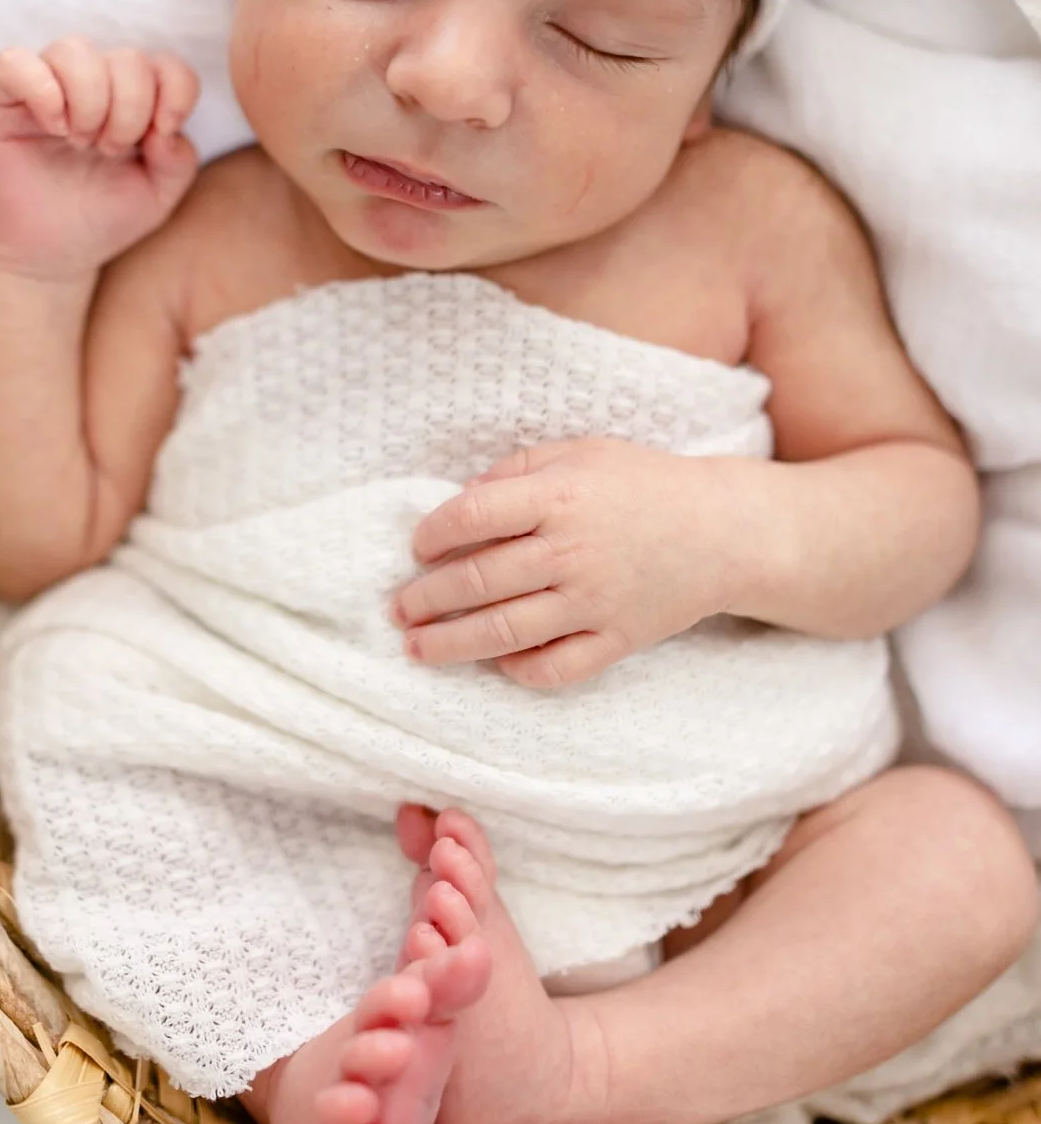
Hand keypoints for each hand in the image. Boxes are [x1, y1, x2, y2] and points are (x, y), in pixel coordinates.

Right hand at [0, 37, 199, 279]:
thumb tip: (165, 127)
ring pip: (74, 50)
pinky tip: (52, 127)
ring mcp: (45, 86)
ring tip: (80, 142)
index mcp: (132, 99)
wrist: (48, 256)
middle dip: (129, 111)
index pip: (167, 64)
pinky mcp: (0, 97)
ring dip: (89, 101)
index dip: (175, 92)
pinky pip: (14, 63)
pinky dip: (42, 91)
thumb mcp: (157, 196)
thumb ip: (178, 160)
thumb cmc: (100, 219)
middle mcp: (91, 84)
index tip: (162, 134)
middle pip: (126, 58)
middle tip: (109, 152)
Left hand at [390, 437, 741, 688]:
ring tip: (417, 647)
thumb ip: (518, 470)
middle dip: (427, 598)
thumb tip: (462, 500)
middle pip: (479, 581)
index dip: (433, 534)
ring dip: (451, 644)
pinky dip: (521, 671)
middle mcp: (572, 551)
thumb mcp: (580, 453)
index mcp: (560, 497)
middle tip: (399, 607)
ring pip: (506, 632)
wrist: (723, 530)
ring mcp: (594, 601)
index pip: (473, 517)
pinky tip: (497, 663)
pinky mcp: (617, 639)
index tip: (417, 548)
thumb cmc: (644, 484)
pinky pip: (558, 667)